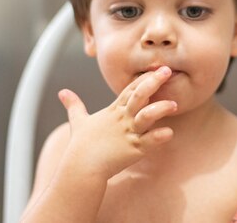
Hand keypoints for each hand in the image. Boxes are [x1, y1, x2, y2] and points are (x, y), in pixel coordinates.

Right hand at [58, 66, 177, 178]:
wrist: (80, 168)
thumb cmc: (80, 145)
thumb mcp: (77, 121)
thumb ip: (74, 105)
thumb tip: (62, 92)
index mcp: (113, 111)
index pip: (130, 90)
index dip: (144, 78)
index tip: (158, 68)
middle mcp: (122, 119)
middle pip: (138, 96)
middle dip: (153, 82)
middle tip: (167, 71)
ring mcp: (128, 134)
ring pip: (146, 117)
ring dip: (160, 109)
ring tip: (174, 105)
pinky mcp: (132, 150)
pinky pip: (148, 142)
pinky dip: (159, 137)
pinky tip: (169, 133)